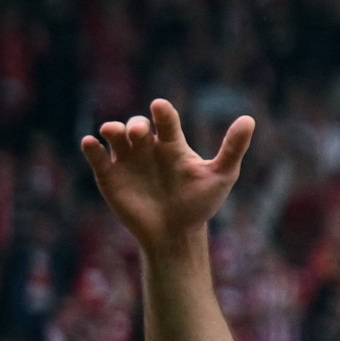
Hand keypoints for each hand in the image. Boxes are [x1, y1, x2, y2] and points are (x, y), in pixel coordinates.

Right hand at [78, 100, 253, 252]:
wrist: (176, 234)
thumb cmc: (200, 203)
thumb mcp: (222, 175)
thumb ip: (233, 148)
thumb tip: (249, 119)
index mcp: (172, 145)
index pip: (166, 121)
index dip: (162, 112)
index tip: (160, 106)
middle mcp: (148, 148)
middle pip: (137, 126)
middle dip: (136, 125)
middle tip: (139, 132)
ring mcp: (127, 161)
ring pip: (114, 136)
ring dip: (111, 130)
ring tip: (112, 132)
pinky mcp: (109, 176)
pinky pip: (97, 157)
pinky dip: (91, 148)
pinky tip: (90, 143)